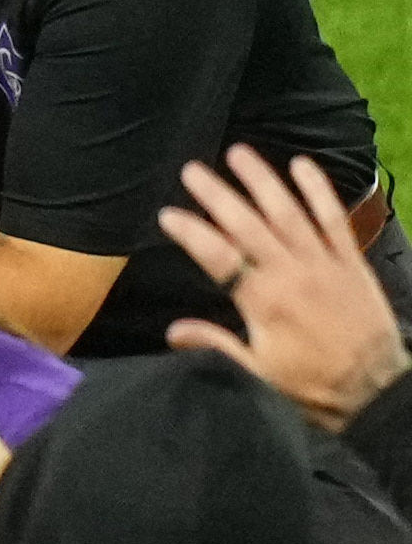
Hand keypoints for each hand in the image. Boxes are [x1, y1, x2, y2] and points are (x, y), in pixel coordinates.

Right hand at [163, 148, 407, 427]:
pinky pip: (334, 219)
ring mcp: (324, 263)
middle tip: (193, 170)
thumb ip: (216, 345)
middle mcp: (293, 273)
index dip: (191, 233)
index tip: (167, 215)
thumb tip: (174, 330)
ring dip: (262, 181)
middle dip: (218, 195)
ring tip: (239, 154)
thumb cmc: (313, 386)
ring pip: (289, 213)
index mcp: (264, 302)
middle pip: (248, 225)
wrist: (376, 389)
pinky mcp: (350, 262)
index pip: (218, 257)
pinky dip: (318, 191)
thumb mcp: (256, 374)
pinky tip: (302, 166)